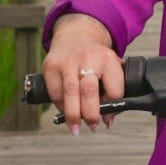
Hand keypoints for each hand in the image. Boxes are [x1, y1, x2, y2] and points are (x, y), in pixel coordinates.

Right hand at [43, 14, 121, 133]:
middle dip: (90, 114)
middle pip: (89, 91)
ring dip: (73, 115)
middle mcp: (87, 58)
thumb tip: (107, 119)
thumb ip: (113, 92)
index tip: (108, 116)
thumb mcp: (111, 68)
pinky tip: (66, 112)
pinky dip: (61, 107)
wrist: (75, 36)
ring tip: (76, 128)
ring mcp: (67, 62)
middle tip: (93, 125)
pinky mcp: (51, 66)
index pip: (114, 88)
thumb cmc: (95, 58)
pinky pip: (54, 93)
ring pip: (69, 93)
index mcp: (107, 59)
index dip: (112, 106)